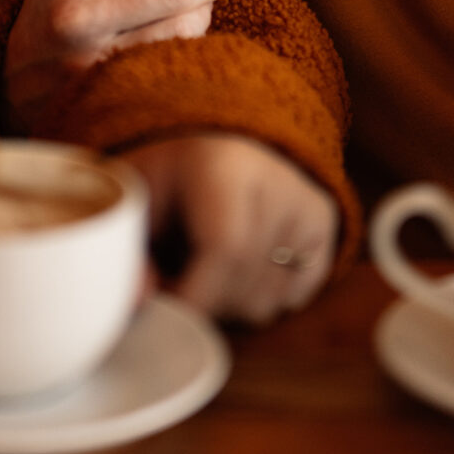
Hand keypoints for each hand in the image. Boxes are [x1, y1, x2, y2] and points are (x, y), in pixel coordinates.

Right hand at [5, 0, 242, 127]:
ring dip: (206, 13)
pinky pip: (175, 60)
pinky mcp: (107, 92)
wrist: (17, 80)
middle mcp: (77, 10)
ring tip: (194, 7)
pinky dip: (191, 43)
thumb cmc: (67, 9)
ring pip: (184, 27)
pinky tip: (178, 37)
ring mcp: (91, 58)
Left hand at [121, 132, 336, 325]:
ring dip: (229, 303)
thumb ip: (128, 255)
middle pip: (245, 285)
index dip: (193, 294)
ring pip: (266, 302)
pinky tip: (240, 264)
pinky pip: (292, 299)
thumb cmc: (167, 179)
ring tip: (207, 263)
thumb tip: (137, 306)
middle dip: (203, 304)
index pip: (226, 248)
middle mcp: (278, 179)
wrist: (216, 145)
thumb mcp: (134, 204)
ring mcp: (307, 204)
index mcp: (224, 163)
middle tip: (176, 280)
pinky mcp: (325, 225)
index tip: (164, 309)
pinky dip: (259, 296)